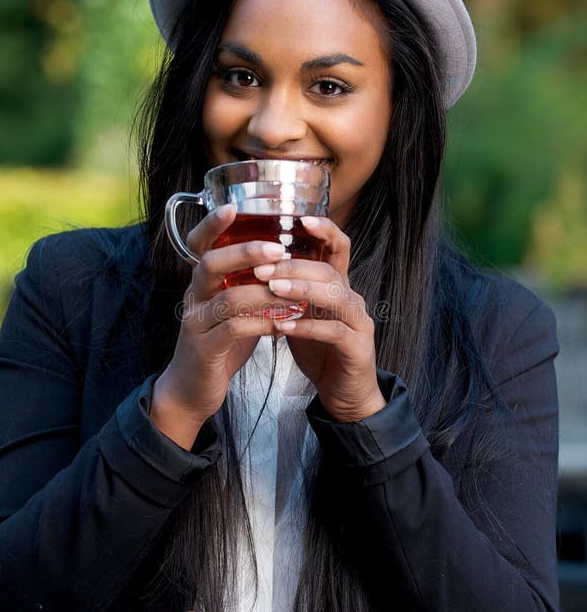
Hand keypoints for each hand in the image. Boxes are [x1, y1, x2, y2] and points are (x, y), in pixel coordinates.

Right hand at [151, 204, 289, 448]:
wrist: (192, 390)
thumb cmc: (219, 344)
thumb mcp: (232, 309)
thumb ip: (248, 285)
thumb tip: (281, 258)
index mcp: (201, 284)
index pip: (198, 245)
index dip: (212, 224)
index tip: (233, 206)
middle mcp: (193, 297)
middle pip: (211, 264)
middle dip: (245, 253)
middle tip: (277, 249)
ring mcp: (195, 324)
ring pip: (228, 299)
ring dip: (264, 294)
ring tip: (294, 294)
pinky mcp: (204, 350)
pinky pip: (233, 331)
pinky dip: (261, 325)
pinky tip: (282, 325)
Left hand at [253, 216, 385, 422]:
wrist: (345, 392)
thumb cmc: (320, 350)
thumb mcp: (302, 314)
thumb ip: (288, 292)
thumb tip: (252, 267)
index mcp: (339, 286)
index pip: (339, 247)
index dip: (324, 230)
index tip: (300, 219)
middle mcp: (352, 298)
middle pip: (330, 270)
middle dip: (295, 266)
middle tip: (262, 268)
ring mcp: (359, 322)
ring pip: (336, 296)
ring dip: (302, 290)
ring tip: (273, 289)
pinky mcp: (358, 348)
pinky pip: (335, 332)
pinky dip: (308, 328)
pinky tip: (284, 327)